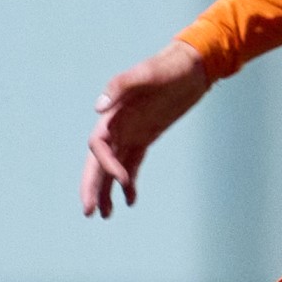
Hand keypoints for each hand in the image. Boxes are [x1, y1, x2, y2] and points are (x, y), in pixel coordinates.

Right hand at [81, 42, 213, 217]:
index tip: (122, 181)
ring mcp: (131, 132)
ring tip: (106, 215)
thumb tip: (97, 108)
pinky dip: (129, 182)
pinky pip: (132, 163)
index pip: (98, 146)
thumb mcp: (146, 74)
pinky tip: (130, 200)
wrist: (192, 66)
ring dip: (107, 190)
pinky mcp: (146, 136)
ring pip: (113, 167)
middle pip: (98, 162)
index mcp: (114, 113)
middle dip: (92, 187)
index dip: (105, 166)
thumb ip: (120, 87)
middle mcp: (118, 125)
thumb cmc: (169, 67)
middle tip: (89, 213)